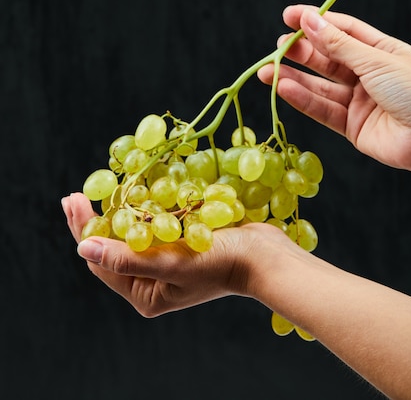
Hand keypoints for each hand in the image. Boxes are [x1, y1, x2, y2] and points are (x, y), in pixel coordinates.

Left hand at [61, 192, 288, 315]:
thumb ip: (126, 257)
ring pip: (132, 232)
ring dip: (117, 210)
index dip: (83, 229)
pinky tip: (134, 190)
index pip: (101, 260)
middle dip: (95, 218)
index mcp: (145, 293)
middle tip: (76, 193)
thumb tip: (82, 247)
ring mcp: (167, 260)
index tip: (72, 198)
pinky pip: (153, 223)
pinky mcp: (181, 243)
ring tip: (99, 189)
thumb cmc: (220, 263)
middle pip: (113, 245)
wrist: (265, 257)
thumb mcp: (170, 263)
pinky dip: (141, 207)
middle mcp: (153, 280)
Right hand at [258, 6, 410, 171]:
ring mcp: (360, 101)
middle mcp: (368, 74)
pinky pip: (324, 110)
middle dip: (301, 51)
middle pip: (327, 58)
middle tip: (278, 47)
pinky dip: (303, 100)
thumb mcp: (376, 60)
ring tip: (268, 71)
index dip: (315, 22)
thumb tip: (309, 19)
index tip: (288, 17)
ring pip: (321, 86)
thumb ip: (338, 44)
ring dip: (294, 78)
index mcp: (380, 51)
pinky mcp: (353, 127)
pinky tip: (284, 89)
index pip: (341, 30)